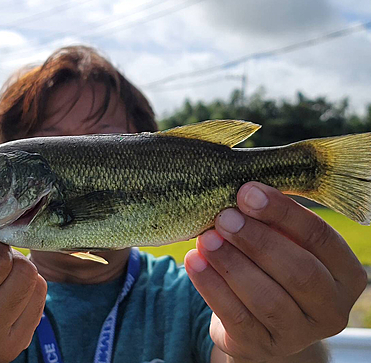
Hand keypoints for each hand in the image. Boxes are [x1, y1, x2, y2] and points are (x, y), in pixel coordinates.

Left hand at [184, 182, 366, 360]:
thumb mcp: (284, 246)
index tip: (247, 192)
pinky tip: (194, 261)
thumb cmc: (273, 271)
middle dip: (257, 240)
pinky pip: (236, 317)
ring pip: (266, 298)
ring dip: (231, 263)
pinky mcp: (262, 347)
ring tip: (206, 238)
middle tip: (224, 217)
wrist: (259, 323)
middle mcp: (331, 309)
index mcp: (345, 274)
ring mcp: (298, 334)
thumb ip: (272, 223)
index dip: (283, 212)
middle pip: (299, 271)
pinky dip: (211, 286)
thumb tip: (242, 193)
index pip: (321, 238)